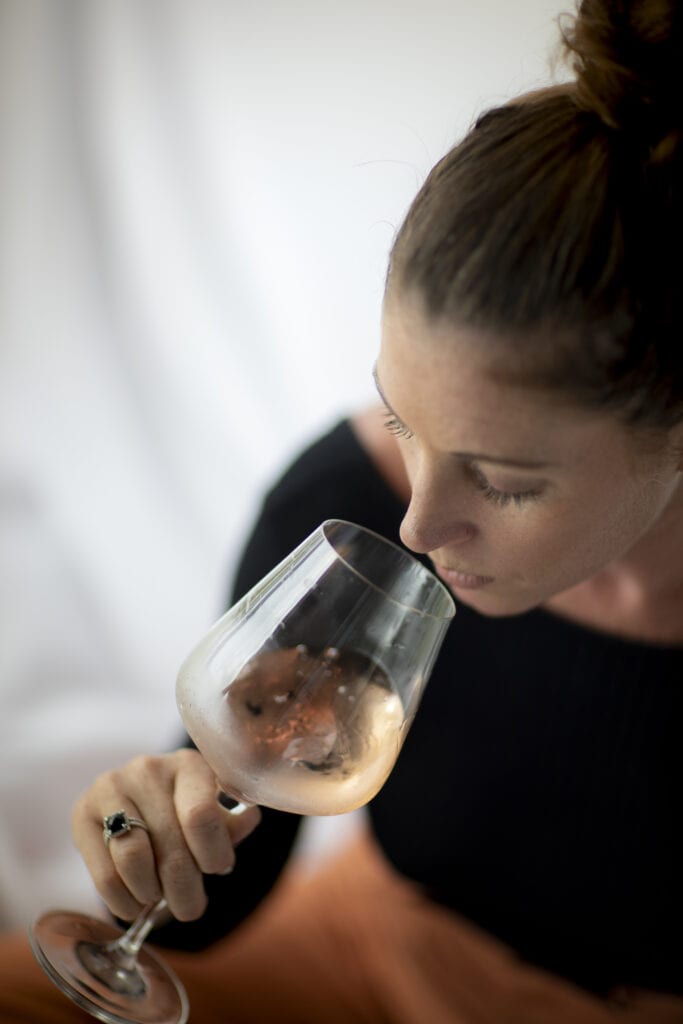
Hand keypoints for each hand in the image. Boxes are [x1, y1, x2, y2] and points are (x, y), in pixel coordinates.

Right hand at [72, 748, 260, 922]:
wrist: (135, 798)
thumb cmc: (183, 808)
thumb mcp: (213, 810)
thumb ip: (231, 823)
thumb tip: (249, 820)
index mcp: (188, 764)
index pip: (200, 816)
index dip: (212, 854)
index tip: (216, 869)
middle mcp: (147, 769)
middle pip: (170, 846)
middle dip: (186, 889)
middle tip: (192, 907)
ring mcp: (111, 788)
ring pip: (133, 859)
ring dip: (152, 893)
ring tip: (160, 898)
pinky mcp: (82, 813)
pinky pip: (104, 874)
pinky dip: (124, 901)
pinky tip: (136, 904)